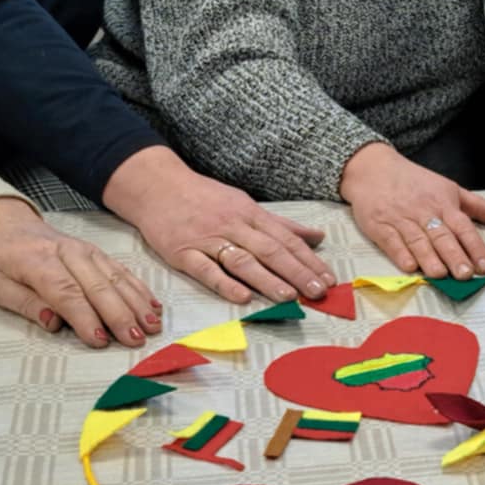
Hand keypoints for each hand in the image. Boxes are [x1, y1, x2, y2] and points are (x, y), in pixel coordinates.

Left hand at [0, 197, 160, 347]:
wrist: (6, 225)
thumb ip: (24, 304)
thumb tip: (52, 322)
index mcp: (37, 261)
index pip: (65, 292)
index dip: (84, 318)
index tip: (99, 340)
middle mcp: (67, 253)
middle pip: (98, 286)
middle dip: (119, 315)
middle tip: (135, 340)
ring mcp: (86, 251)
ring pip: (116, 279)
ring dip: (136, 304)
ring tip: (151, 327)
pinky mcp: (98, 254)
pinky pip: (123, 272)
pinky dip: (139, 290)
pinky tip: (153, 307)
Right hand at [102, 145, 334, 303]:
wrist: (156, 187)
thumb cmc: (204, 198)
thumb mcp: (245, 205)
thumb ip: (281, 224)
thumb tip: (317, 236)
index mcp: (250, 214)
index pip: (286, 239)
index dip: (309, 260)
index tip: (329, 279)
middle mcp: (233, 226)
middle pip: (270, 251)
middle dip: (297, 272)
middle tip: (318, 292)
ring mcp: (207, 239)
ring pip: (242, 261)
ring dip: (267, 279)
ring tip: (289, 297)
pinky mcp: (183, 253)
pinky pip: (206, 269)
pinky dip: (225, 284)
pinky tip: (242, 297)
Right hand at [339, 143, 484, 278]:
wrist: (372, 168)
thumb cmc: (414, 182)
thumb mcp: (449, 188)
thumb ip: (477, 206)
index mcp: (444, 204)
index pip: (463, 227)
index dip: (475, 247)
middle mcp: (424, 212)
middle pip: (442, 236)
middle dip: (455, 256)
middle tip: (465, 274)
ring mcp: (401, 220)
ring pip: (418, 241)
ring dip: (429, 258)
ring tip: (440, 275)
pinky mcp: (379, 226)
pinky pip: (392, 241)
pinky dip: (400, 254)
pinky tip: (410, 266)